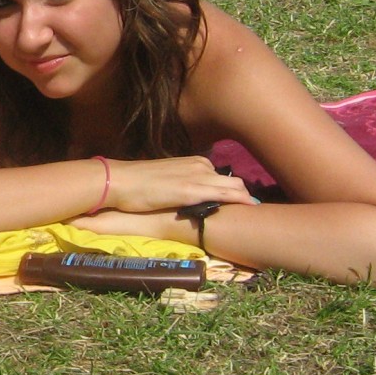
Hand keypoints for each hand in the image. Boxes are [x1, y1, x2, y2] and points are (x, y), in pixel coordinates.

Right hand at [96, 155, 253, 213]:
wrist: (120, 181)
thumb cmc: (135, 183)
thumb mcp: (163, 179)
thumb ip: (179, 182)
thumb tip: (183, 194)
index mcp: (192, 162)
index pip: (221, 176)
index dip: (231, 190)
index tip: (238, 201)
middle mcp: (200, 165)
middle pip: (233, 180)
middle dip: (245, 195)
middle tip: (252, 210)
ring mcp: (198, 176)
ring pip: (235, 186)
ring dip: (246, 199)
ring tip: (254, 212)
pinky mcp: (194, 190)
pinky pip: (226, 194)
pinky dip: (241, 201)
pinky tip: (252, 209)